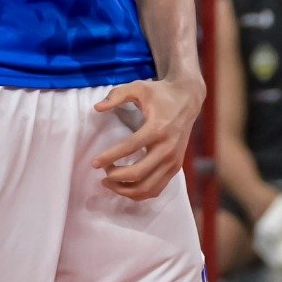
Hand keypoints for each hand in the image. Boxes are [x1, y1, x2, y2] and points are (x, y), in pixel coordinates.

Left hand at [89, 75, 202, 200]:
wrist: (188, 99)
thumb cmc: (160, 94)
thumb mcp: (139, 87)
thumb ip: (117, 95)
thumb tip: (97, 108)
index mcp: (158, 128)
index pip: (130, 148)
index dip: (109, 157)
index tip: (94, 163)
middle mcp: (168, 148)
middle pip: (138, 173)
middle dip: (115, 177)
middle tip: (102, 171)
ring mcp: (173, 160)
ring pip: (147, 188)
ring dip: (125, 189)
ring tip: (109, 182)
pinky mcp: (176, 167)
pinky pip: (156, 189)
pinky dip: (138, 193)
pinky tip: (124, 186)